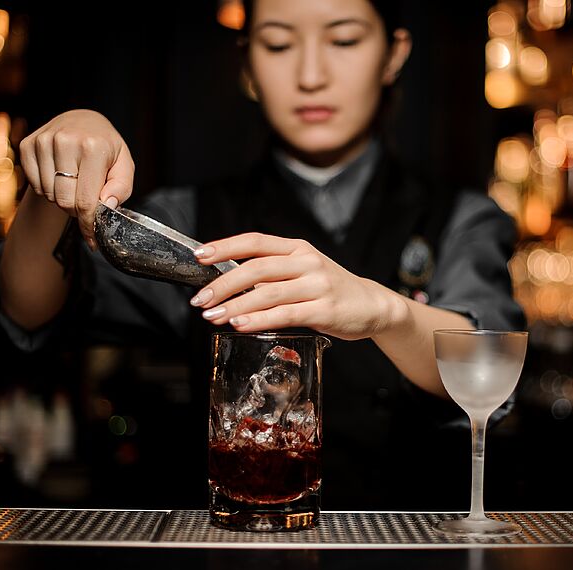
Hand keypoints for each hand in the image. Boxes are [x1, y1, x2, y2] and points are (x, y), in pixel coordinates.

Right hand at [19, 109, 134, 247]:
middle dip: (76, 210)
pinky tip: (59, 176)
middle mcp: (65, 141)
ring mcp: (43, 141)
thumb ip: (121, 188)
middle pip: (64, 201)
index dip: (88, 223)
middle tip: (85, 201)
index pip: (86, 199)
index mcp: (93, 148)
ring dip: (62, 198)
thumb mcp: (124, 165)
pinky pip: (34, 184)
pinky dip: (48, 188)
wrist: (82, 120)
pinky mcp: (28, 145)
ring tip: (74, 183)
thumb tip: (107, 206)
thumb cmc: (106, 147)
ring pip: (49, 195)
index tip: (92, 238)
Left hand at [191, 233, 406, 340]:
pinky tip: (240, 325)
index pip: (255, 241)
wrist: (374, 305)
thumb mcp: (304, 271)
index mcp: (298, 248)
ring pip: (267, 293)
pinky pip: (285, 314)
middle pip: (256, 268)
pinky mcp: (325, 310)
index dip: (225, 246)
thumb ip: (273, 274)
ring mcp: (317, 285)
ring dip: (235, 305)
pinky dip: (259, 320)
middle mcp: (307, 262)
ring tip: (213, 316)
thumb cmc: (331, 290)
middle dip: (223, 283)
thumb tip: (229, 284)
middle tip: (200, 299)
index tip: (199, 256)